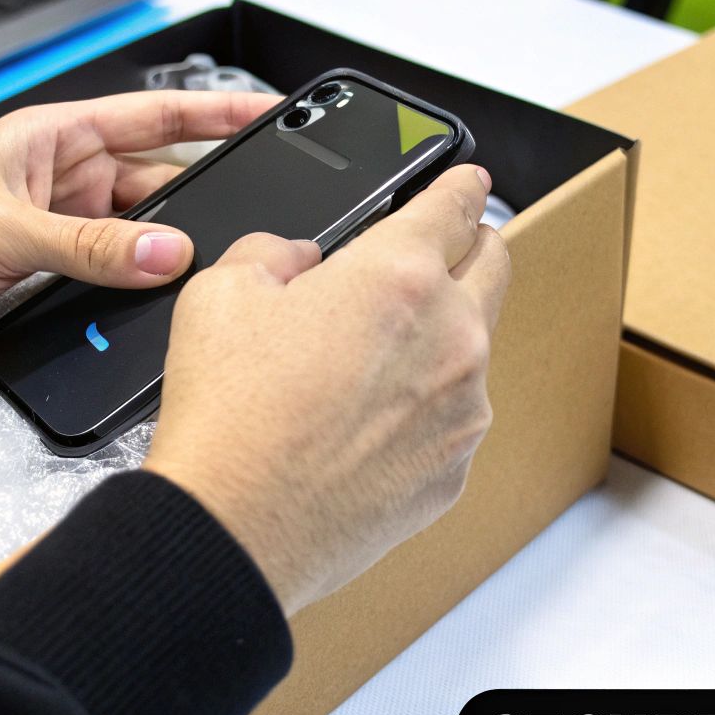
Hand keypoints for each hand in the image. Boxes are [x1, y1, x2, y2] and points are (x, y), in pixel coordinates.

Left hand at [0, 90, 278, 359]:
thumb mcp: (2, 232)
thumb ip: (90, 245)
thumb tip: (166, 251)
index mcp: (49, 138)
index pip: (151, 116)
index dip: (212, 112)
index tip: (267, 113)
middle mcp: (58, 180)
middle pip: (155, 183)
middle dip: (197, 202)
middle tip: (249, 222)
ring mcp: (53, 231)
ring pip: (134, 237)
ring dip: (160, 255)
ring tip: (205, 271)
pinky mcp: (42, 278)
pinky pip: (105, 277)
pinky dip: (129, 290)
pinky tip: (154, 304)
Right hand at [143, 165, 510, 615]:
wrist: (232, 530)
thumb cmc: (228, 418)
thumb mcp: (220, 292)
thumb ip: (275, 252)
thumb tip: (300, 262)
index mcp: (399, 276)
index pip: (457, 204)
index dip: (461, 185)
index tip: (467, 184)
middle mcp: (451, 337)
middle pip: (493, 265)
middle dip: (468, 249)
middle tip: (433, 256)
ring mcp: (463, 409)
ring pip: (472, 348)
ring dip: (438, 338)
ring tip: (366, 365)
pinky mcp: (455, 469)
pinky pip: (452, 418)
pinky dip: (423, 409)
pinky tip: (363, 427)